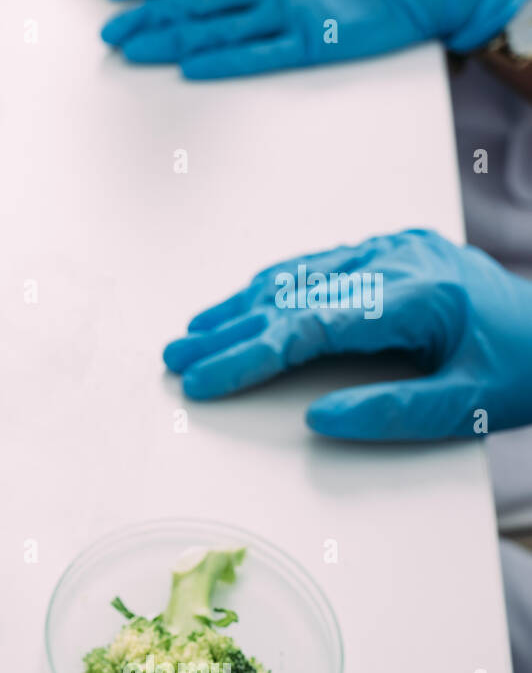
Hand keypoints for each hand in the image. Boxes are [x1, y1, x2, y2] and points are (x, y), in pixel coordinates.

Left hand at [100, 0, 529, 78]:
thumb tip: (202, 8)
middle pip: (193, 3)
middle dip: (146, 17)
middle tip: (108, 34)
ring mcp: (290, 10)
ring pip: (216, 26)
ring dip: (169, 38)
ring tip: (131, 50)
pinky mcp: (313, 40)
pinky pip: (259, 53)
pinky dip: (223, 60)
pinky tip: (191, 69)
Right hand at [163, 229, 531, 439]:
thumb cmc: (526, 366)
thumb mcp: (470, 404)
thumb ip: (393, 413)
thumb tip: (319, 421)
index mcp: (417, 294)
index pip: (309, 326)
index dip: (249, 355)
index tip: (204, 379)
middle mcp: (397, 260)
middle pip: (291, 297)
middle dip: (228, 333)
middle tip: (176, 359)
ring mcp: (393, 251)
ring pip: (298, 277)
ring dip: (241, 307)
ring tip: (194, 335)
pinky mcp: (391, 253)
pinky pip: (317, 267)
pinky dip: (273, 288)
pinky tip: (243, 303)